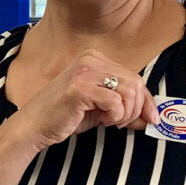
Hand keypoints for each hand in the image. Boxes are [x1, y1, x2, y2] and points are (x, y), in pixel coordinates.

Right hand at [16, 49, 159, 150]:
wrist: (34, 125)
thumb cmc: (65, 116)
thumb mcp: (100, 109)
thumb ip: (124, 107)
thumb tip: (151, 116)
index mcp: (95, 58)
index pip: (134, 76)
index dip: (146, 100)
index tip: (151, 118)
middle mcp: (91, 59)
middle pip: (135, 82)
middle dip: (136, 109)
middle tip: (122, 123)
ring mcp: (85, 71)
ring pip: (129, 91)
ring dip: (125, 114)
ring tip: (109, 121)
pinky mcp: (80, 87)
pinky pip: (115, 101)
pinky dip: (115, 116)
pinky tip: (102, 120)